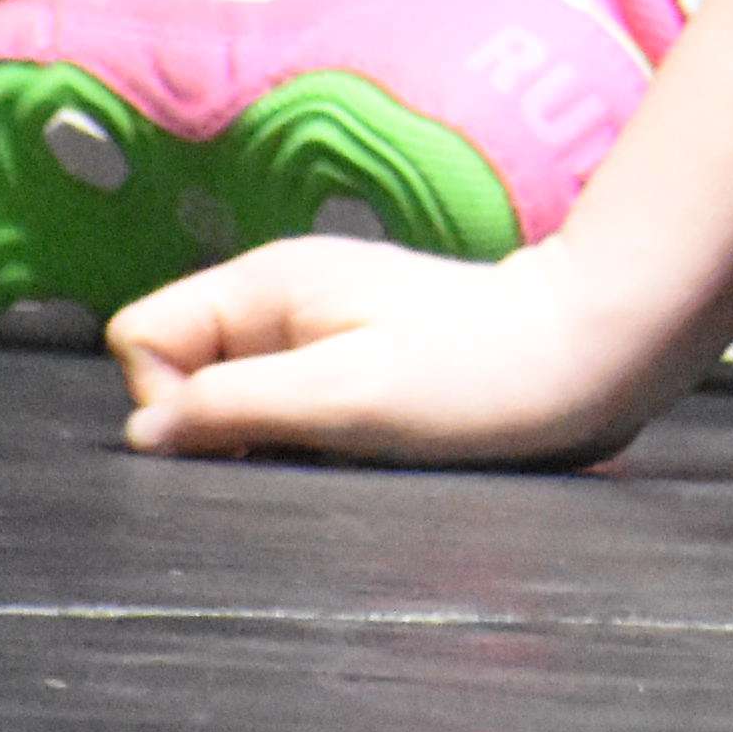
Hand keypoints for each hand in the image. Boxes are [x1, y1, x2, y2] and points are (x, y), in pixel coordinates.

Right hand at [109, 228, 692, 464]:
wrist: (591, 358)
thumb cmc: (480, 376)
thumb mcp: (346, 397)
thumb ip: (233, 408)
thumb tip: (143, 434)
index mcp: (264, 285)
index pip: (141, 337)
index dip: (169, 401)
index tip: (251, 430)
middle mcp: (279, 299)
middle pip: (181, 373)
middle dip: (221, 428)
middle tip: (308, 445)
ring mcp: (316, 329)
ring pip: (233, 400)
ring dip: (271, 441)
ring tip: (347, 445)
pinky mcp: (354, 363)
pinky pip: (288, 411)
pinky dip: (311, 440)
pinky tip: (367, 447)